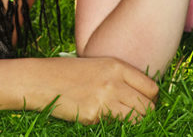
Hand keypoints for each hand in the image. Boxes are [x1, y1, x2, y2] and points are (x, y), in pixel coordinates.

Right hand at [40, 57, 158, 123]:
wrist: (40, 80)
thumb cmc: (67, 73)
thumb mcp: (97, 65)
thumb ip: (119, 77)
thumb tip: (141, 96)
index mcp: (116, 66)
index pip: (152, 88)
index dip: (152, 100)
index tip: (146, 104)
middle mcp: (114, 82)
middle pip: (147, 107)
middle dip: (145, 115)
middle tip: (134, 116)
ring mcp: (104, 99)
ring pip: (136, 120)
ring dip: (133, 123)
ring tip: (120, 119)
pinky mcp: (94, 115)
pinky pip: (115, 126)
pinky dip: (112, 126)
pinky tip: (100, 119)